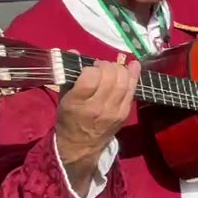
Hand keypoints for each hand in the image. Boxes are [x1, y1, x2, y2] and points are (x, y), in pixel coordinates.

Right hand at [55, 60, 139, 196]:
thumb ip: (69, 75)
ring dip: (120, 69)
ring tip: (113, 68)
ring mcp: (114, 111)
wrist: (81, 146)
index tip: (90, 67)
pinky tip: (133, 66)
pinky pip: (132, 90)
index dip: (92, 68)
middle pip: (110, 78)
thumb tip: (75, 51)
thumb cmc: (69, 119)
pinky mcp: (125, 113)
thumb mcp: (63, 98)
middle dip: (107, 66)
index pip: (90, 78)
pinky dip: (133, 76)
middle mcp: (97, 107)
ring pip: (123, 82)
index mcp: (78, 103)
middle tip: (102, 66)